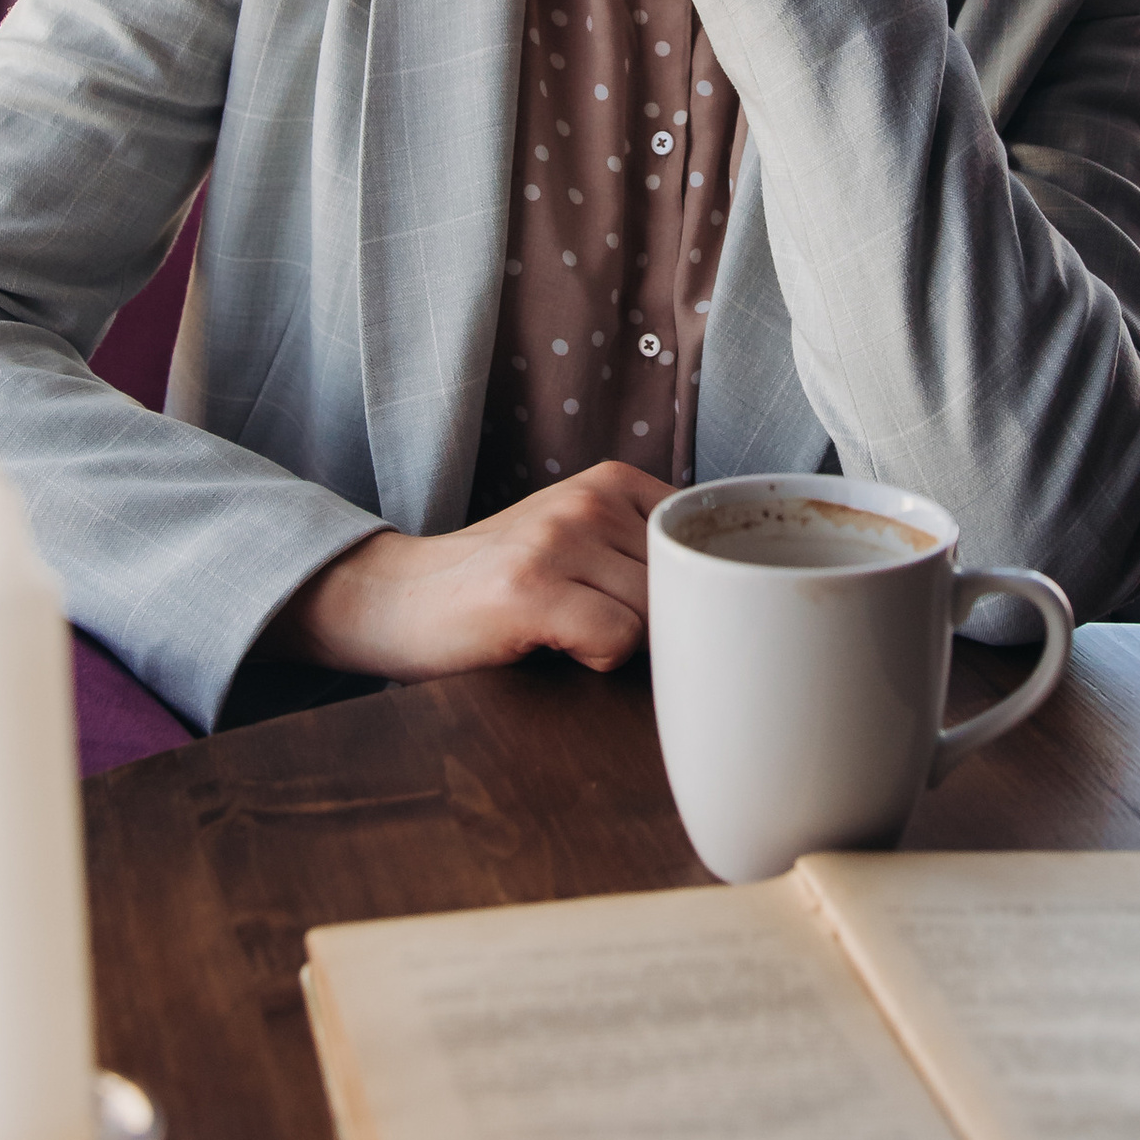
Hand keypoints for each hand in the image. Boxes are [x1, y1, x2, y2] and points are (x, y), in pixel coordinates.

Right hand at [261, 463, 671, 679]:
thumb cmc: (502, 585)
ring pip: (655, 616)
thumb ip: (646, 553)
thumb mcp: (581, 542)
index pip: (706, 546)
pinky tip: (551, 641)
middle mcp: (590, 499)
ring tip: (564, 627)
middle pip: (684, 587)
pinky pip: (618, 641)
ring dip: (618, 641)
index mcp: (613, 481)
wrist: (399, 597)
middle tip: (591, 621)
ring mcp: (559, 539)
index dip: (689, 592)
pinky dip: (594, 657)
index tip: (654, 606)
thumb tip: (739, 603)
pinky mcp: (532, 588)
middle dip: (652, 622)